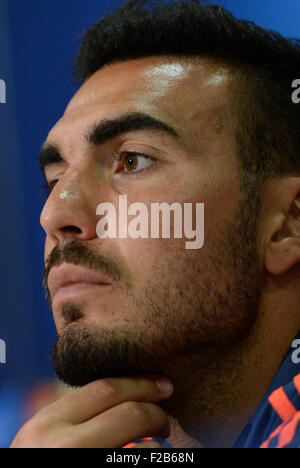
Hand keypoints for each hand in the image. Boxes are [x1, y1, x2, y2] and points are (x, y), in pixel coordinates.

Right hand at [10, 376, 173, 447]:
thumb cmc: (40, 466)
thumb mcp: (43, 440)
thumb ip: (72, 418)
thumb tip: (123, 396)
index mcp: (46, 425)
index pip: (104, 390)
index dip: (139, 383)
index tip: (161, 385)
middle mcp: (65, 446)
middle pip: (131, 414)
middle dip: (156, 412)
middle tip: (163, 420)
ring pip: (147, 448)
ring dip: (159, 445)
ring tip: (157, 447)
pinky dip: (154, 461)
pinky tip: (149, 459)